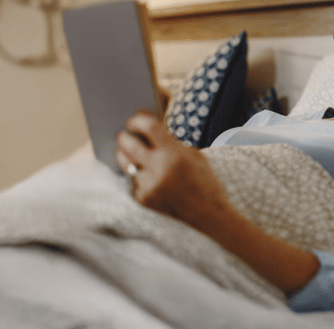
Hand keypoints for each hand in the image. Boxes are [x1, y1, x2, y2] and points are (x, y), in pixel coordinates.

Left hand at [115, 111, 229, 222]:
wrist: (209, 213)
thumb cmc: (205, 181)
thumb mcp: (194, 155)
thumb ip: (171, 143)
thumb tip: (147, 132)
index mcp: (174, 154)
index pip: (148, 127)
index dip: (137, 120)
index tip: (134, 120)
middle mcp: (159, 168)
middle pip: (128, 144)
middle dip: (124, 136)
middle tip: (125, 134)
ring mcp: (149, 185)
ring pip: (126, 163)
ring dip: (125, 155)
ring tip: (128, 151)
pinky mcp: (144, 199)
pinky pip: (133, 181)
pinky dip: (137, 176)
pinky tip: (146, 175)